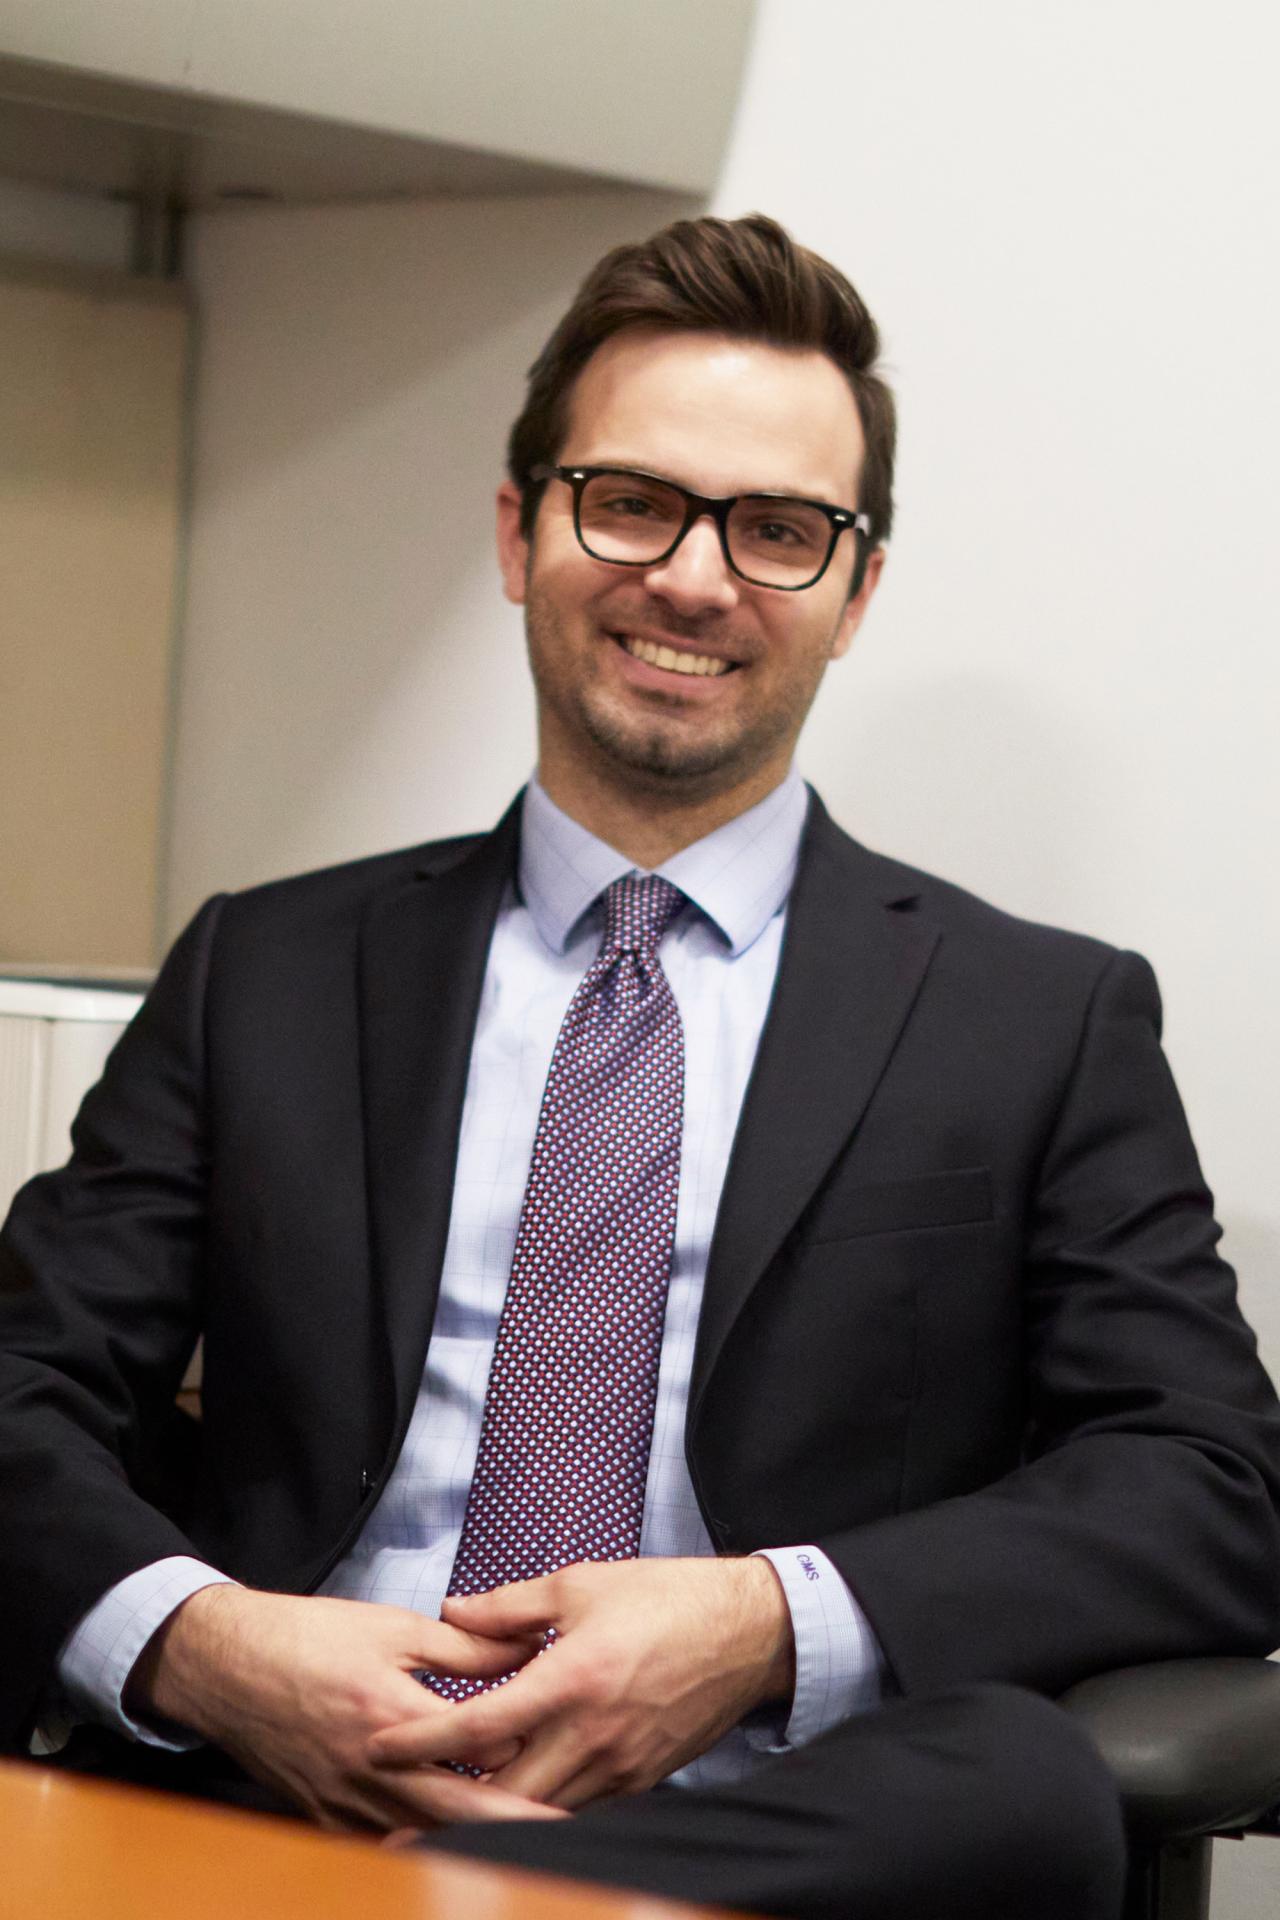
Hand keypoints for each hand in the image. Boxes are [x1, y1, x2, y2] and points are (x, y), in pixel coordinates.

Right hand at [126, 1585, 565, 1831]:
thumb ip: (467, 1645)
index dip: (525, 1761)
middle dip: (514, 1825)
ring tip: (520, 1831)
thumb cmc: (310, 1638)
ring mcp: (346, 1804)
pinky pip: (385, 1839)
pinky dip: (421, 1836)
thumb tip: (531, 1647)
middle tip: (565, 1827)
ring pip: (424, 1834)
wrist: (226, 1667)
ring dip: (471, 1834)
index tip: (569, 1770)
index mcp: (394, 1716)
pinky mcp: (326, 1818)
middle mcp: (372, 1772)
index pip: (478, 1755)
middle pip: (460, 1814)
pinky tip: (449, 1826)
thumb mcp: (393, 1627)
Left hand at [366, 1557, 793, 1807]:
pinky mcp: (639, 1780)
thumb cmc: (667, 1599)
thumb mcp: (582, 1584)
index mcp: (571, 1679)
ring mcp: (618, 1766)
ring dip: (490, 1814)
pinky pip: (577, 1808)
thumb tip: (452, 1611)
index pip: (479, 1727)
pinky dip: (539, 1807)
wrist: (748, 1633)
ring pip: (538, 1813)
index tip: (378, 1747)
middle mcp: (591, 1734)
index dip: (423, 1741)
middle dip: (446, 1807)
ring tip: (440, 1814)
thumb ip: (510, 1606)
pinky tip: (512, 1797)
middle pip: (500, 1797)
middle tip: (395, 1809)